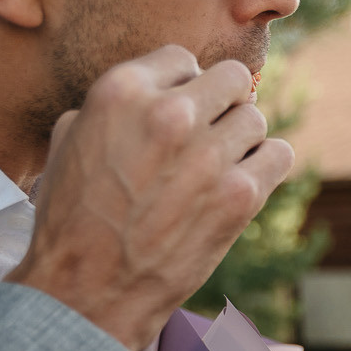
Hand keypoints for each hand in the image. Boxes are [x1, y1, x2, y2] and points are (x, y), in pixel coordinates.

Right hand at [6, 45, 291, 350]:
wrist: (85, 291)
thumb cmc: (71, 218)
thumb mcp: (70, 141)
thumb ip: (116, 106)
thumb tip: (156, 88)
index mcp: (123, 92)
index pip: (182, 59)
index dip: (182, 85)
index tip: (179, 111)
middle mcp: (171, 114)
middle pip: (231, 78)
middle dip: (222, 103)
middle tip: (209, 134)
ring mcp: (210, 155)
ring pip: (256, 118)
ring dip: (242, 139)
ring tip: (218, 166)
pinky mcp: (240, 196)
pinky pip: (280, 155)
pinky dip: (267, 166)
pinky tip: (243, 180)